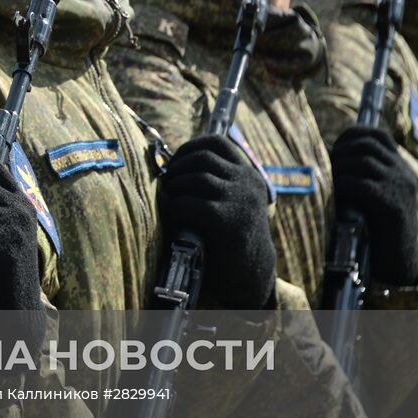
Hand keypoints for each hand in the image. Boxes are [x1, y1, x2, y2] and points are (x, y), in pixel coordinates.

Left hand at [158, 135, 274, 309]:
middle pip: (203, 158)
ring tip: (168, 201)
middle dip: (177, 168)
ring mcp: (240, 200)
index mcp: (248, 174)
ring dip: (175, 187)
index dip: (190, 147)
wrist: (250, 274)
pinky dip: (176, 207)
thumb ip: (212, 183)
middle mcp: (247, 182)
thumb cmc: (229, 237)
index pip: (217, 143)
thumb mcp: (229, 202)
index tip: (175, 160)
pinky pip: (192, 204)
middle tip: (167, 185)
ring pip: (196, 178)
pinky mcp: (228, 220)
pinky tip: (173, 216)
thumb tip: (170, 167)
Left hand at [331, 127, 417, 285]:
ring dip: (340, 168)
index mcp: (400, 168)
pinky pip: (364, 185)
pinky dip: (344, 185)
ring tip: (330, 180)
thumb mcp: (371, 194)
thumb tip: (325, 157)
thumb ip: (359, 175)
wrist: (397, 260)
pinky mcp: (394, 207)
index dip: (354, 134)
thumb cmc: (376, 226)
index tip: (335, 145)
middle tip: (327, 167)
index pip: (380, 135)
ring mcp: (401, 189)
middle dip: (341, 152)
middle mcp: (404, 174)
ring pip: (364, 162)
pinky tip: (336, 192)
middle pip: (368, 145)